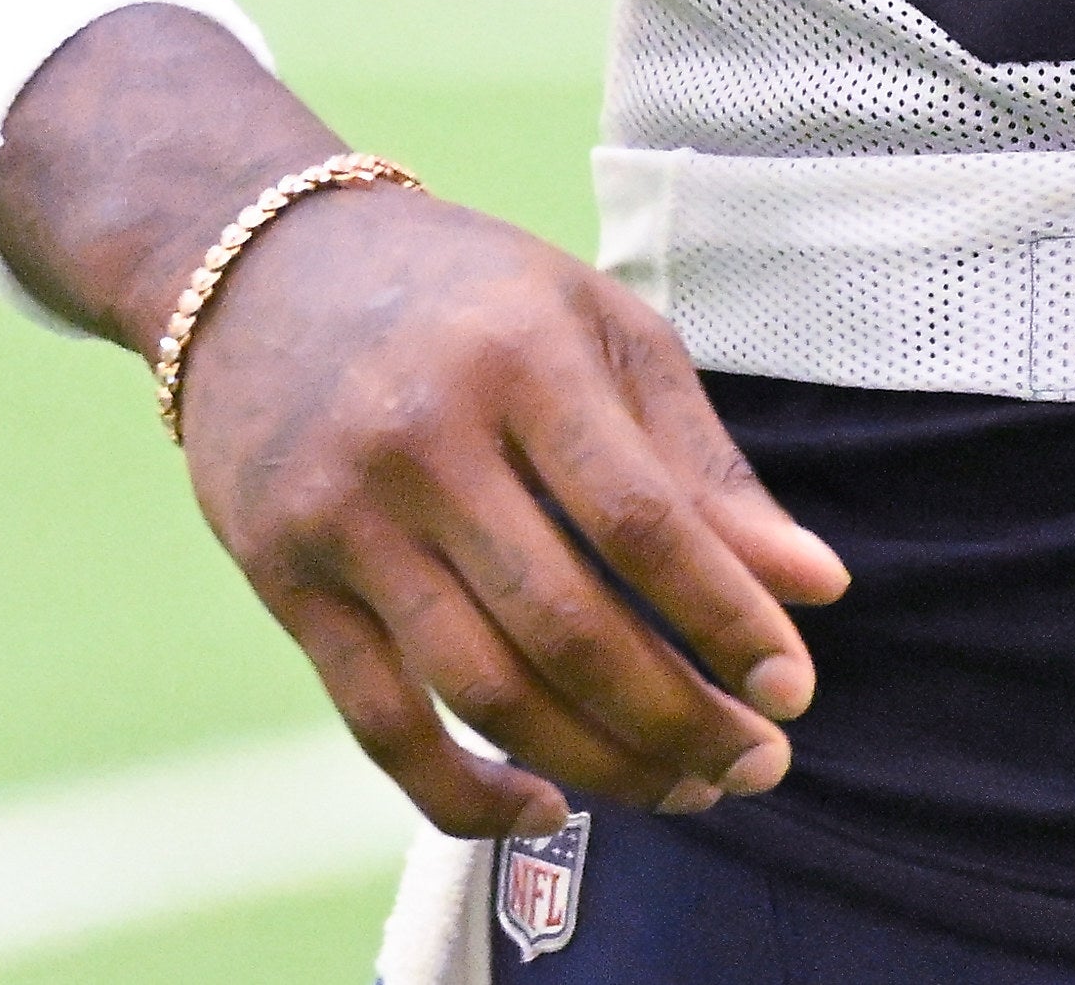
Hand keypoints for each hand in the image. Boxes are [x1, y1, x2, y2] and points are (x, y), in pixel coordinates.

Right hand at [166, 177, 852, 842]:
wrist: (259, 263)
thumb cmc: (468, 296)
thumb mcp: (596, 326)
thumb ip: (700, 461)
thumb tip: (815, 587)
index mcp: (519, 358)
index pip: (641, 521)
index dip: (726, 619)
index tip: (792, 690)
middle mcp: (422, 439)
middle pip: (567, 625)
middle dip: (679, 717)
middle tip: (755, 767)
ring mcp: (343, 518)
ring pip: (485, 689)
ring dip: (599, 764)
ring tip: (680, 791)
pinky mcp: (285, 581)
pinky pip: (381, 724)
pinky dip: (465, 794)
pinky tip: (545, 810)